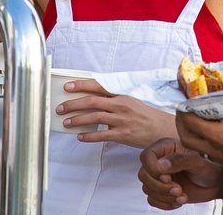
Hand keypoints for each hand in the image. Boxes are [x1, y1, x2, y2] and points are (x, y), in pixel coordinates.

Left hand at [56, 79, 176, 148]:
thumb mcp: (130, 102)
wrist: (162, 129)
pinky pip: (101, 135)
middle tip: (61, 108)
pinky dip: (89, 136)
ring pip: (94, 117)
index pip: (98, 87)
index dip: (81, 86)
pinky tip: (80, 137)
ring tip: (66, 123)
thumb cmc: (144, 116)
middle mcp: (120, 106)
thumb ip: (112, 101)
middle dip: (73, 104)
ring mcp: (121, 120)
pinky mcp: (123, 135)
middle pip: (92, 102)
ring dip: (77, 120)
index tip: (67, 87)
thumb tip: (91, 101)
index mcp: (121, 95)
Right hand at [138, 138, 222, 208]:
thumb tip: (161, 165)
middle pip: (144, 175)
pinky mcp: (160, 190)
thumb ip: (180, 160)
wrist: (215, 184)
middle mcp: (159, 161)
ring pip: (147, 188)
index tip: (168, 177)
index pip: (146, 156)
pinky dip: (164, 203)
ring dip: (164, 196)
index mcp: (166, 147)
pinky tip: (178, 200)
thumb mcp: (198, 162)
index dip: (153, 169)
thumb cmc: (208, 169)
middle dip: (161, 186)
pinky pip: (152, 199)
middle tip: (178, 189)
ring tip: (182, 195)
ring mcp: (158, 177)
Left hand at [176, 102, 222, 177]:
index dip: (184, 111)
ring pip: (194, 148)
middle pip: (186, 138)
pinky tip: (208, 131)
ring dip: (189, 133)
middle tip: (183, 110)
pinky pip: (205, 153)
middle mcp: (215, 151)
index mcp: (219, 137)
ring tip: (194, 119)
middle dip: (181, 123)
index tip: (183, 100)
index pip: (191, 123)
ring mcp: (220, 160)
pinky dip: (200, 141)